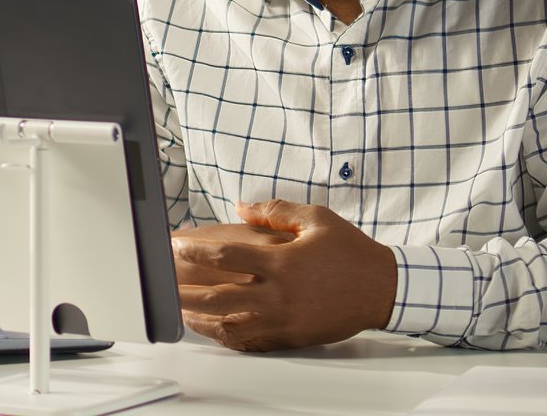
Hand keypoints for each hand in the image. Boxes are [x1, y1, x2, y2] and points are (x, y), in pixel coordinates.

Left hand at [173, 199, 397, 351]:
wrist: (382, 289)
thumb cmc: (351, 252)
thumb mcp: (316, 219)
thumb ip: (274, 211)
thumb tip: (242, 206)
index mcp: (281, 262)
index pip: (225, 257)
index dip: (193, 252)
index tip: (175, 247)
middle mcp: (278, 294)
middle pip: (217, 297)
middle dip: (184, 291)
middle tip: (164, 284)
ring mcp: (283, 319)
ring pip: (228, 323)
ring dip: (199, 317)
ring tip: (178, 309)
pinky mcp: (290, 336)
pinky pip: (249, 340)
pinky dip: (225, 335)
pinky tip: (212, 328)